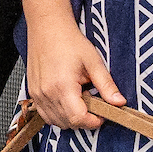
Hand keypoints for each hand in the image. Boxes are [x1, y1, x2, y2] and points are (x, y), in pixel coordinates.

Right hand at [24, 17, 123, 135]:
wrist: (47, 28)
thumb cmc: (68, 41)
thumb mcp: (93, 62)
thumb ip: (106, 85)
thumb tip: (119, 102)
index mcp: (62, 86)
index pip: (78, 118)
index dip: (94, 121)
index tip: (102, 115)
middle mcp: (47, 93)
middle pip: (68, 123)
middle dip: (84, 120)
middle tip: (94, 106)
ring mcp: (37, 94)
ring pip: (56, 122)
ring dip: (71, 119)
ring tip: (80, 100)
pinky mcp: (33, 93)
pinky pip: (46, 115)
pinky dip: (58, 115)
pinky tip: (68, 102)